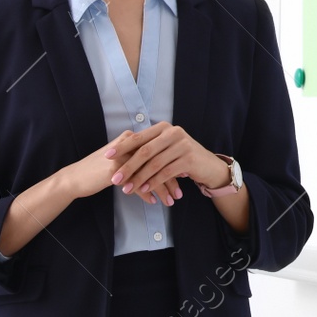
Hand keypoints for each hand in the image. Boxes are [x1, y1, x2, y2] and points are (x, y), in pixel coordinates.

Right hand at [61, 128, 181, 205]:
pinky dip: (146, 194)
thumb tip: (164, 168)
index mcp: (133, 139)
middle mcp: (129, 145)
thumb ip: (140, 160)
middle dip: (171, 180)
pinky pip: (136, 184)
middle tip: (180, 194)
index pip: (159, 153)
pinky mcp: (114, 171)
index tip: (184, 179)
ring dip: (162, 190)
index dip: (173, 167)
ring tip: (170, 202)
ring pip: (149, 174)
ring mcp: (122, 157)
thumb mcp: (122, 160)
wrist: (75, 178)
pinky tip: (153, 202)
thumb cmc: (100, 170)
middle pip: (158, 163)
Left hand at [109, 121, 228, 200]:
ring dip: (139, 178)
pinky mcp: (189, 159)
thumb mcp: (165, 148)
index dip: (122, 147)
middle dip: (128, 166)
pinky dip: (153, 182)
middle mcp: (174, 133)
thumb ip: (148, 147)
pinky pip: (166, 172)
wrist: (208, 166)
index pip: (139, 137)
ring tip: (126, 189)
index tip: (107, 156)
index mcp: (164, 128)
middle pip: (145, 151)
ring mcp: (183, 145)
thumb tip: (119, 153)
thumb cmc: (181, 157)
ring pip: (154, 164)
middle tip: (115, 178)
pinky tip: (144, 189)